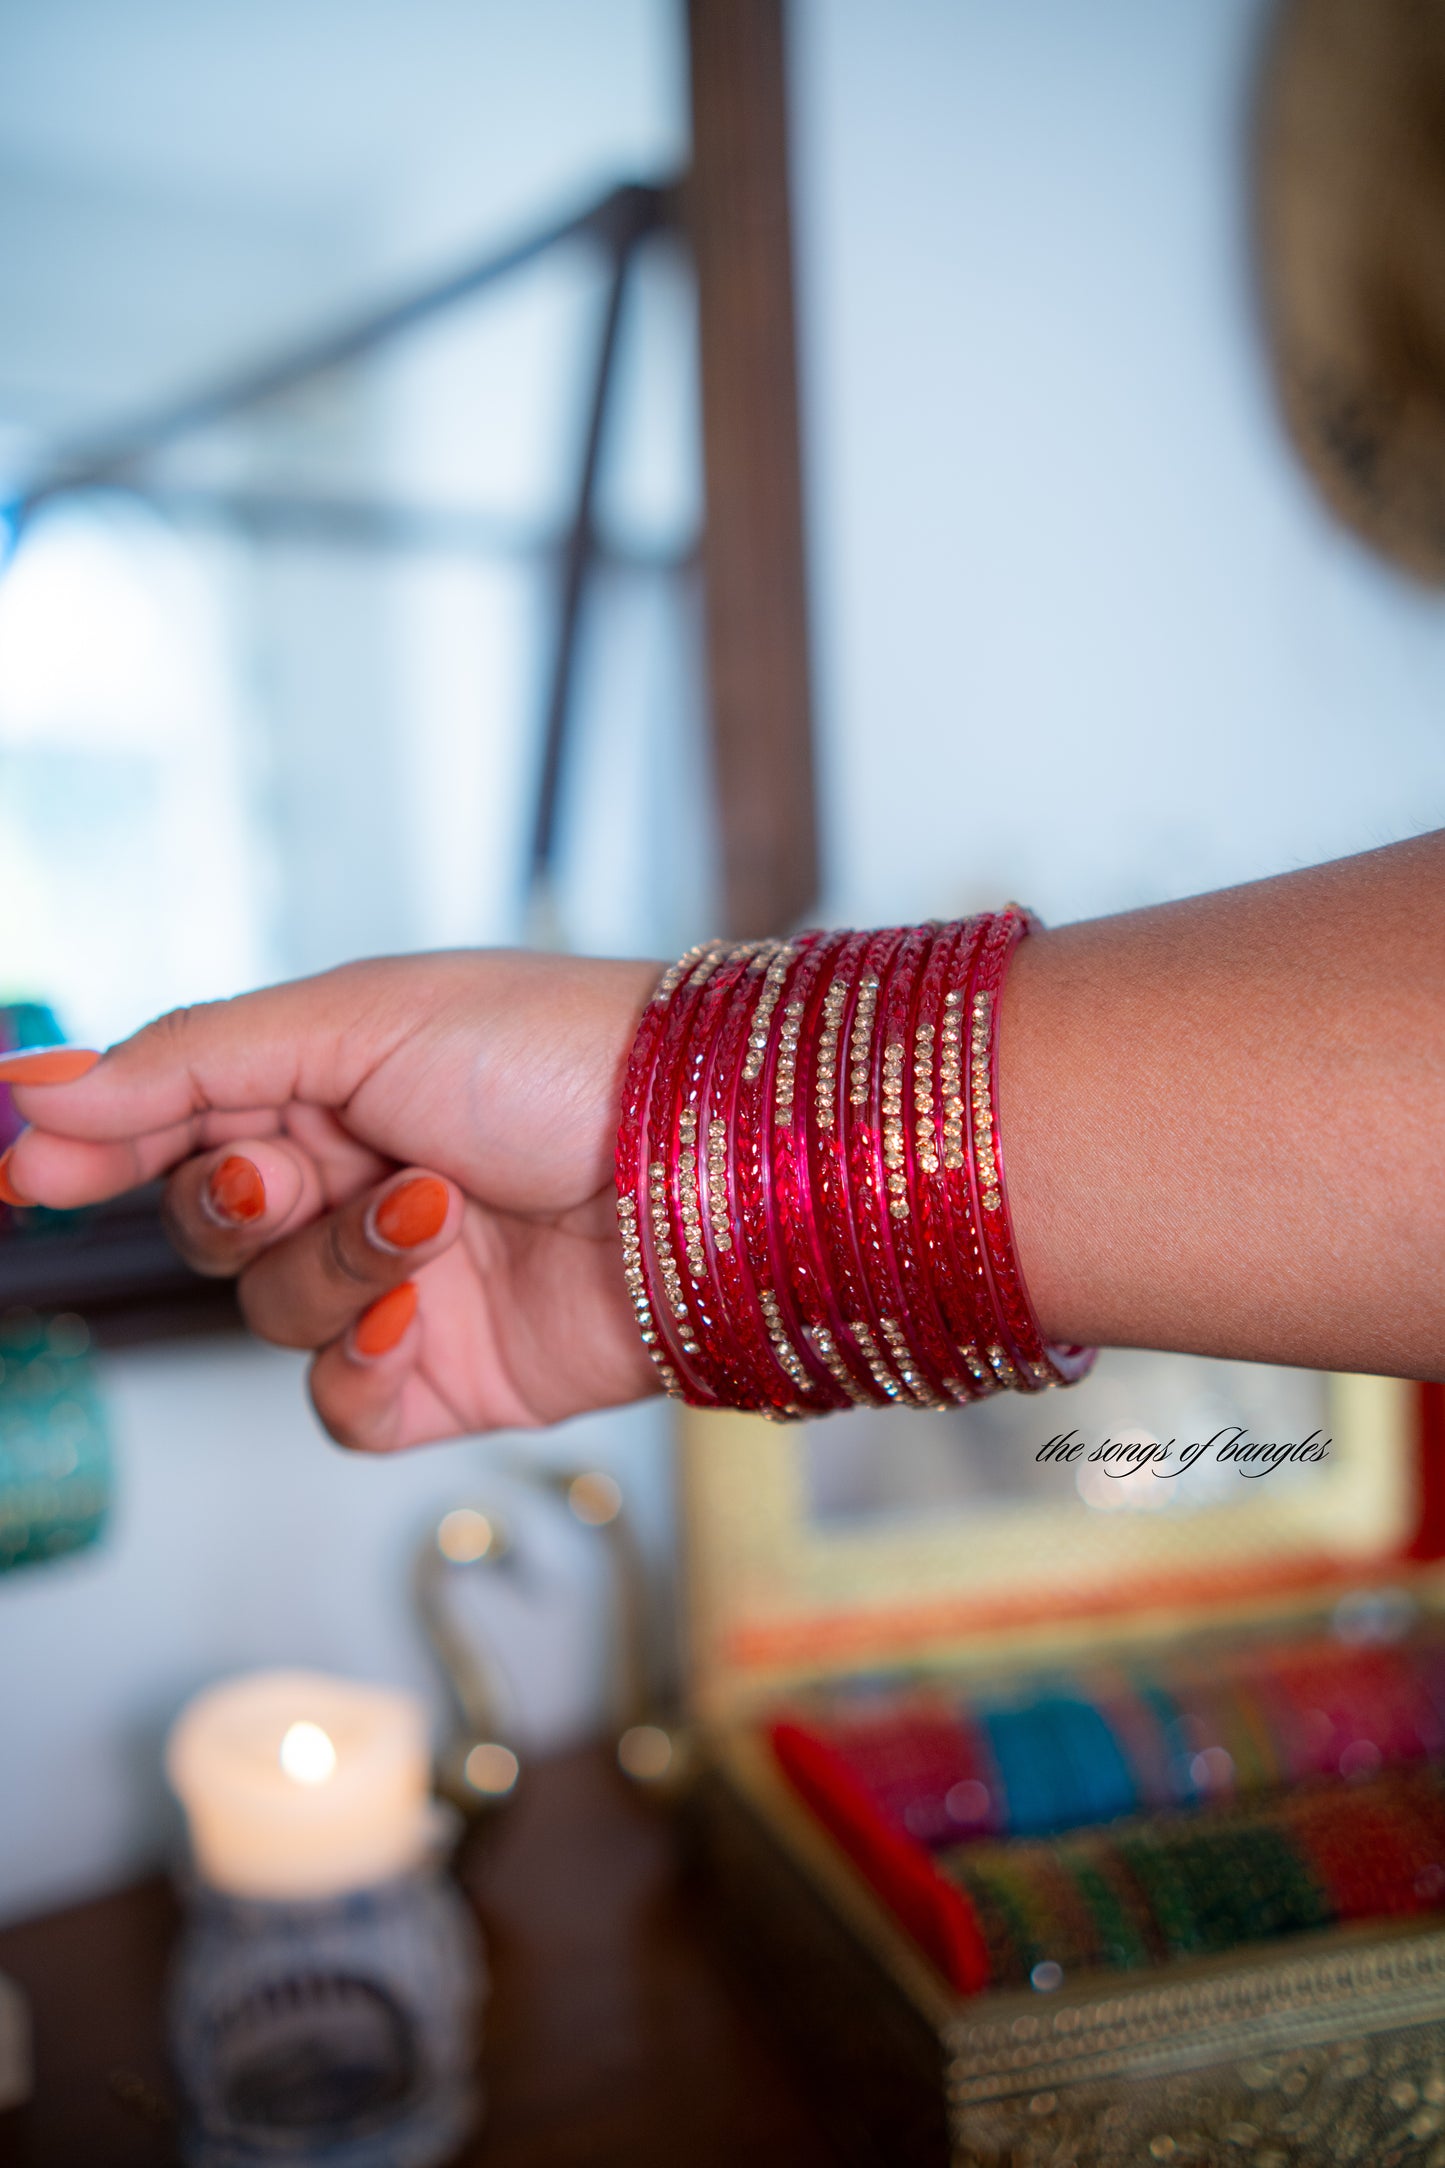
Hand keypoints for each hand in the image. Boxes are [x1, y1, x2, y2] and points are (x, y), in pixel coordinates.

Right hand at [0, 952, 663, 1449]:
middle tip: (281, 1175)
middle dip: (232, 1204)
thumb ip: (189, 1064)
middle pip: (212, 1227)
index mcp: (335, 1081)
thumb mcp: (359, 1020)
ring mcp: (405, 1284)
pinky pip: (340, 1409)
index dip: (98, 1144)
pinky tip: (406, 1321)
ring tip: (427, 1216)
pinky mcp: (453, 1376)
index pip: (179, 1120)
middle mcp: (361, 1182)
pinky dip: (355, 1372)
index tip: (29, 1167)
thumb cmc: (555, 1053)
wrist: (700, 1157)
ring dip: (330, 1270)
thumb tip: (38, 1087)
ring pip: (273, 1316)